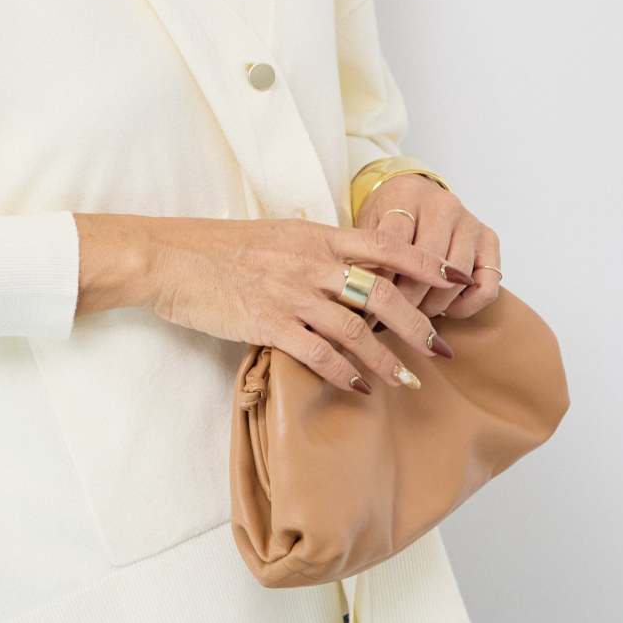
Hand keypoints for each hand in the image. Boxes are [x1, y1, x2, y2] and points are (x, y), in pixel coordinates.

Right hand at [141, 211, 474, 394]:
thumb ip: (313, 247)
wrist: (169, 258)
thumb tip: (347, 262)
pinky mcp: (268, 322)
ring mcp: (290, 293)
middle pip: (381, 292)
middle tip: (439, 348)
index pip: (385, 244)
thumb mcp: (274, 235)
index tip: (454, 279)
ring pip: (355, 328)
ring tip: (406, 380)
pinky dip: (343, 372)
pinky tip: (358, 387)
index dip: (424, 262)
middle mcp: (309, 261)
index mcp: (315, 235)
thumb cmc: (217, 248)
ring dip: (385, 358)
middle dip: (418, 324)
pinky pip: (318, 352)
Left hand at [356, 174, 501, 320]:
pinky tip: (446, 309)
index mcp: (406, 197)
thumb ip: (365, 256)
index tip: (371, 303)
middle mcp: (443, 206)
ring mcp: (469, 222)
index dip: (382, 279)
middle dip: (409, 297)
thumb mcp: (367, 226)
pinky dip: (467, 305)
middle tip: (393, 315)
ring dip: (436, 304)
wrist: (410, 192)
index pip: (394, 243)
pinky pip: (486, 284)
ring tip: (415, 315)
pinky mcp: (489, 240)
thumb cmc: (386, 216)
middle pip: (428, 261)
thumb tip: (358, 302)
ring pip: (458, 276)